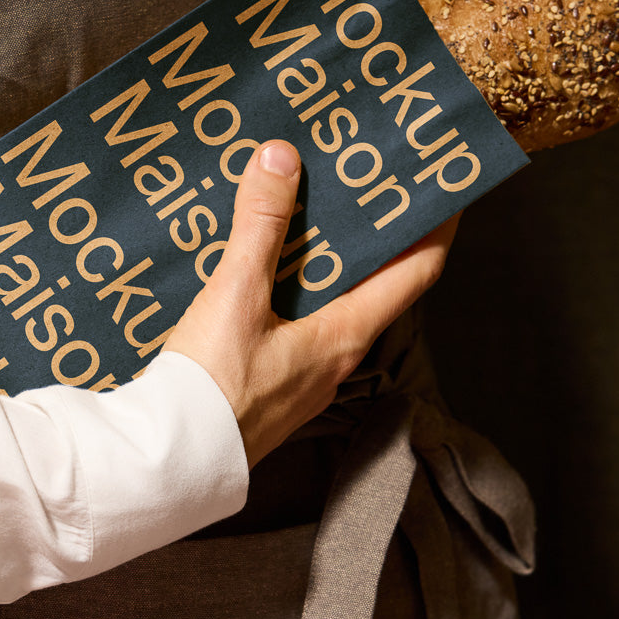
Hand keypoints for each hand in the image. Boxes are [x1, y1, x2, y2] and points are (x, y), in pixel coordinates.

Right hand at [164, 140, 457, 466]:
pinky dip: (297, 293)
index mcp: (344, 336)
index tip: (449, 190)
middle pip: (378, 289)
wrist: (169, 462)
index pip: (416, 273)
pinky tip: (263, 277)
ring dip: (335, 268)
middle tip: (372, 192)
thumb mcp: (234, 294)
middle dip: (380, 241)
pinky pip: (301, 328)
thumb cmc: (212, 384)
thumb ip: (258, 225)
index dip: (438, 229)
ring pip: (337, 310)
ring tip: (316, 221)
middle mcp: (336, 360)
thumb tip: (282, 156)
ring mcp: (305, 379)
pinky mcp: (271, 388)